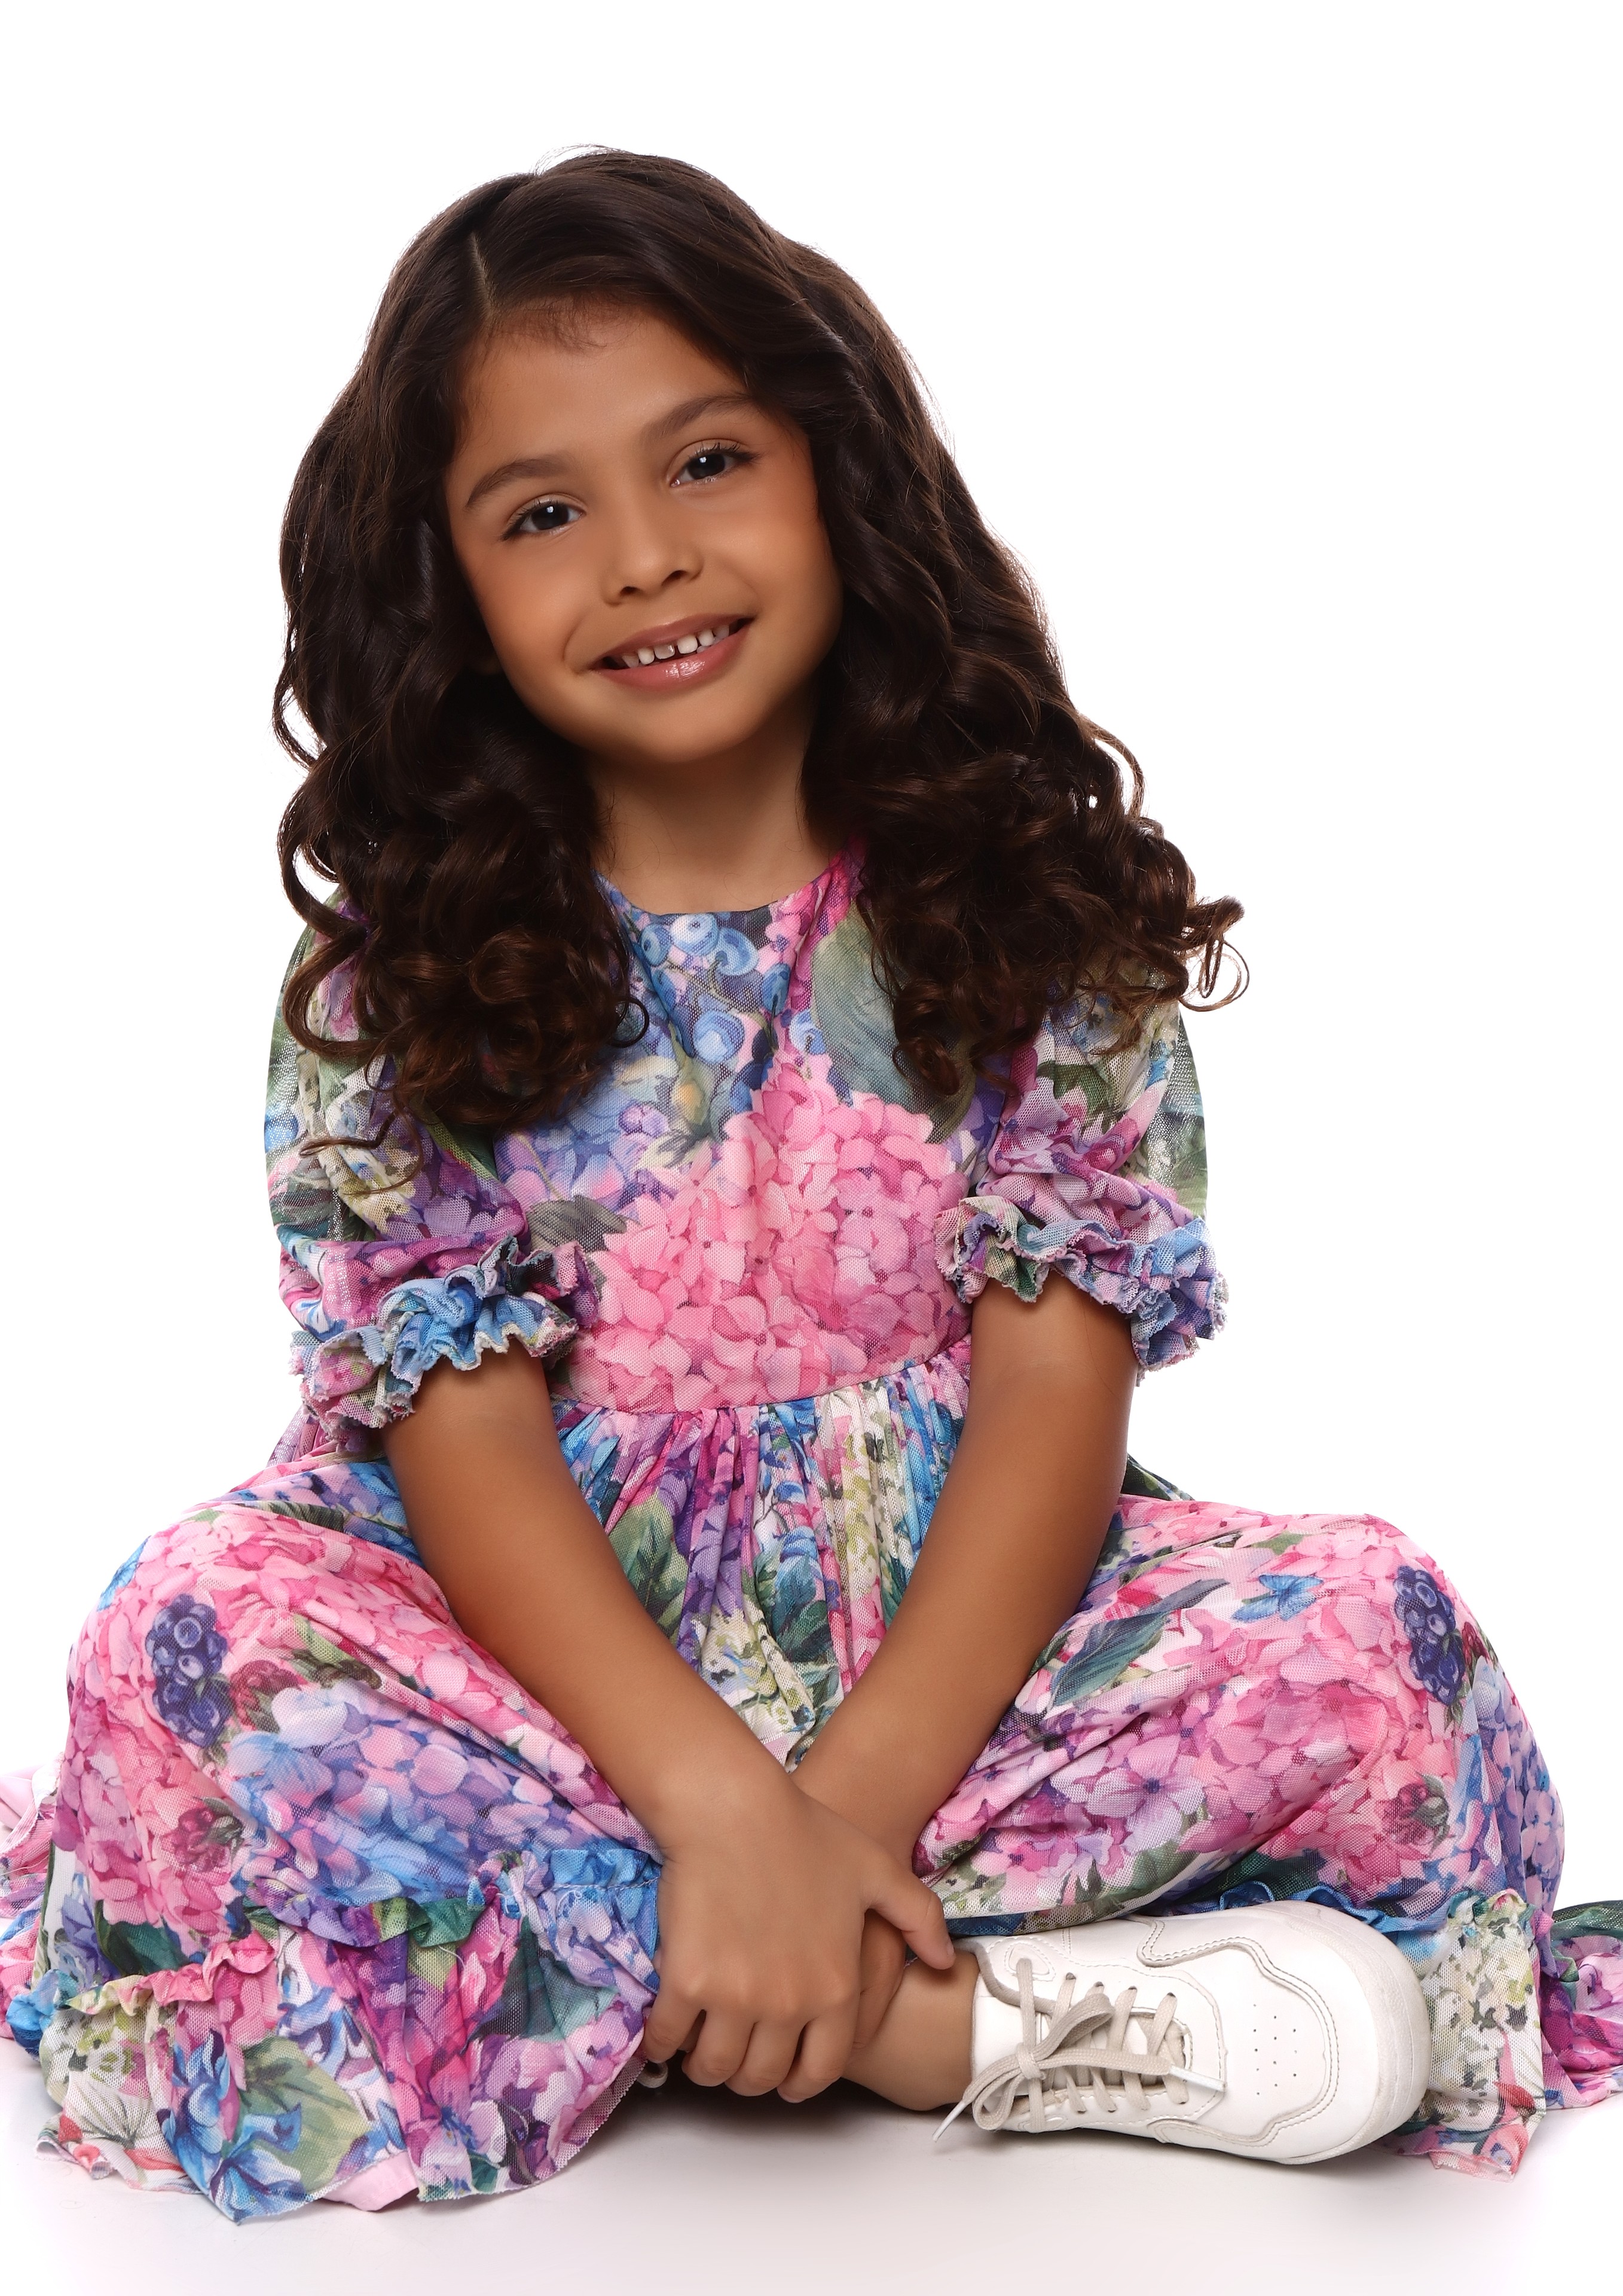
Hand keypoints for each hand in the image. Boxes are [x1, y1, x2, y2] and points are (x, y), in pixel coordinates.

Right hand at [643, 1767, 952, 2101]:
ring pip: (715, 2068)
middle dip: (748, 2076)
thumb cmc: (804, 1832)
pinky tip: (665, 2029)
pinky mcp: (686, 1982)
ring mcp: (736, 1997)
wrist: (733, 1806)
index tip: (782, 2073)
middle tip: (736, 2055)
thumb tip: (943, 1963)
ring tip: (700, 2046)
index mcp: (837, 1987)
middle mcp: (790, 2004)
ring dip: (706, 2066)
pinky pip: (667, 2037)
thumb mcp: (878, 1869)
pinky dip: (662, 2042)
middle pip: (761, 2077)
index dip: (798, 2081)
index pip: (819, 2071)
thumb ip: (918, 1918)